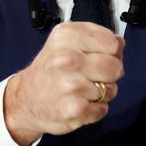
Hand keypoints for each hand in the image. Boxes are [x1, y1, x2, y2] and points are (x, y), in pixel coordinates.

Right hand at [4, 22, 124, 145]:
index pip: (113, 43)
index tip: (96, 56)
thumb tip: (120, 43)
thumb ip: (94, 38)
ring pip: (111, 90)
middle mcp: (68, 59)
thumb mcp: (65, 41)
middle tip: (90, 76)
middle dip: (109, 74)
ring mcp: (72, 85)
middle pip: (116, 67)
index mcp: (68, 36)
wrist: (25, 99)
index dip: (110, 52)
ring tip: (81, 90)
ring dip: (101, 93)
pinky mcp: (76, 108)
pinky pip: (103, 108)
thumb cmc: (49, 69)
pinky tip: (78, 102)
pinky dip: (94, 109)